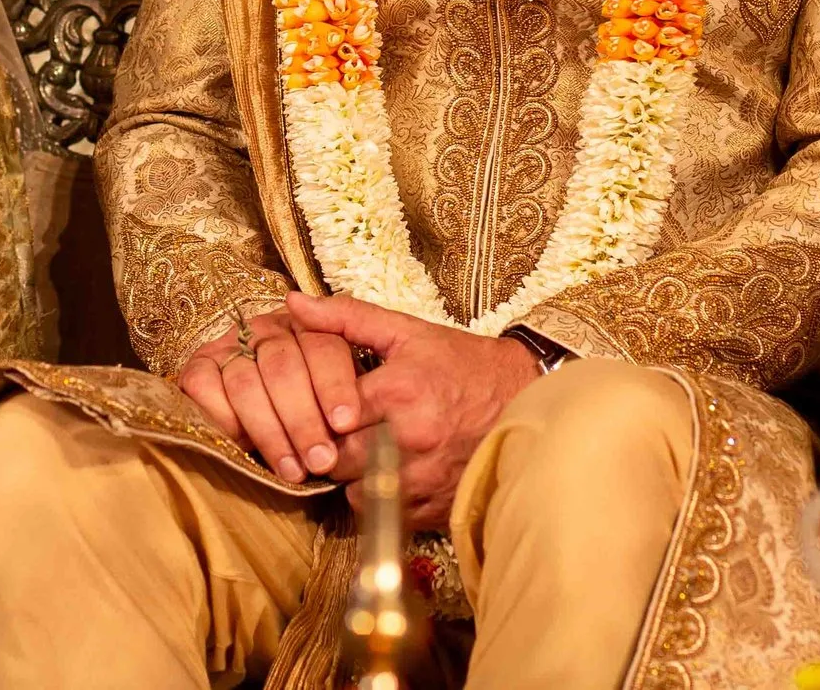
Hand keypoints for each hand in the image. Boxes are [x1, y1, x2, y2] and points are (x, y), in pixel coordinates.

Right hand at [176, 302, 362, 484]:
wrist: (266, 424)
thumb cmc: (321, 414)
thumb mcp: (353, 397)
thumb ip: (363, 391)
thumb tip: (356, 414)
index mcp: (308, 327)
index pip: (323, 346)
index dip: (334, 385)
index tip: (345, 423)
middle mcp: (266, 330)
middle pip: (283, 367)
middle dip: (303, 419)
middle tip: (321, 460)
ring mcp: (229, 347)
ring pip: (246, 382)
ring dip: (269, 431)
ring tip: (292, 470)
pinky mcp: (198, 367)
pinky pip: (203, 386)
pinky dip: (223, 418)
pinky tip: (243, 446)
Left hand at [285, 291, 542, 531]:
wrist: (525, 403)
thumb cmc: (463, 365)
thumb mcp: (407, 331)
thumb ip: (346, 317)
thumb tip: (294, 304)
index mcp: (398, 392)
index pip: (327, 414)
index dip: (311, 411)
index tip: (312, 405)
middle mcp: (410, 440)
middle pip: (336, 457)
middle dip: (326, 446)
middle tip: (330, 431)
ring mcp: (424, 479)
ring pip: (354, 492)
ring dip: (348, 476)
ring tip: (357, 451)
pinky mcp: (434, 509)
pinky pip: (384, 514)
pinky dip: (376, 498)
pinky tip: (383, 472)